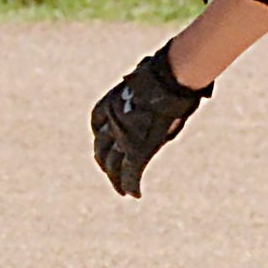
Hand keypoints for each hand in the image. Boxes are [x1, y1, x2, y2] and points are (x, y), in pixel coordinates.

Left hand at [91, 46, 210, 197]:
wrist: (170, 77)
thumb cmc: (166, 73)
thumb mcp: (150, 83)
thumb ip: (146, 95)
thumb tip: (154, 89)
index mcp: (111, 102)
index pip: (97, 124)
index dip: (101, 136)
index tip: (105, 143)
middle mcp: (112, 122)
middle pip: (102, 148)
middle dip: (105, 162)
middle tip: (110, 173)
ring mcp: (123, 137)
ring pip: (112, 165)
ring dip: (116, 180)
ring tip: (121, 190)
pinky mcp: (137, 150)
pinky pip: (130, 174)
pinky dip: (131, 186)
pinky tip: (135, 195)